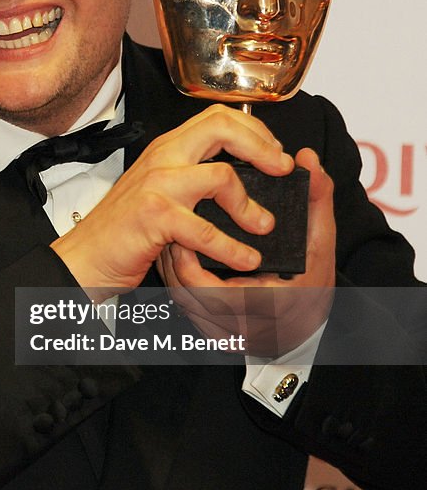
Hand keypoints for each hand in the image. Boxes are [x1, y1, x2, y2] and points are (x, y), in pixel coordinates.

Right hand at [51, 105, 293, 295]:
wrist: (83, 257)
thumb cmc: (122, 230)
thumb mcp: (157, 192)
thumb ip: (188, 176)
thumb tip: (233, 175)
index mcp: (166, 149)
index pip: (216, 117)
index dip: (253, 129)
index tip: (275, 152)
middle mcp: (162, 157)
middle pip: (222, 127)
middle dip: (262, 146)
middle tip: (282, 169)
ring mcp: (157, 185)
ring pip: (221, 176)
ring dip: (250, 206)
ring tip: (264, 226)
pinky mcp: (154, 216)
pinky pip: (205, 229)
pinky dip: (231, 247)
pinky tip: (244, 259)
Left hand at [157, 147, 335, 356]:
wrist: (306, 325)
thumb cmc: (312, 284)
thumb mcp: (320, 243)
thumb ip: (316, 201)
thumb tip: (306, 159)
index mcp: (270, 305)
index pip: (218, 295)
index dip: (193, 270)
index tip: (185, 241)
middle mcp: (243, 325)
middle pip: (191, 300)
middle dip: (176, 266)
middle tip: (171, 234)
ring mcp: (224, 330)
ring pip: (183, 303)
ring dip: (172, 271)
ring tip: (170, 239)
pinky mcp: (211, 329)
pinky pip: (184, 305)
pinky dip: (176, 279)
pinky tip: (175, 255)